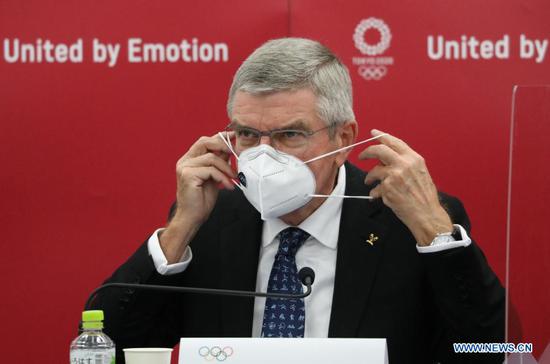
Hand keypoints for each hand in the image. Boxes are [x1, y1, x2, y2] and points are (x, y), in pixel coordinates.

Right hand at [160, 133, 235, 262]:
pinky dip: (222, 177)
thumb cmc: (201, 200)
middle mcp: (185, 161)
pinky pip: (210, 170)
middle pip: (204, 142)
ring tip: (233, 178)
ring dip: (226, 168)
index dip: (219, 137)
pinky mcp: (187, 175)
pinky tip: (227, 186)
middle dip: (222, 145)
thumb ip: (218, 163)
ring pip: (211, 158)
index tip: (233, 136)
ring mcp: (184, 168)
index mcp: (189, 160)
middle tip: (235, 152)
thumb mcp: (214, 177)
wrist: (192, 218)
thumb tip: (229, 150)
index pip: (204, 142)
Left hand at [358, 129, 452, 245]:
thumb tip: (386, 159)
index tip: (373, 133)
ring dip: (369, 177)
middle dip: (367, 152)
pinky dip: (375, 192)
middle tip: (362, 156)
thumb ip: (405, 163)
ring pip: (374, 170)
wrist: (426, 213)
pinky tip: (378, 196)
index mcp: (414, 158)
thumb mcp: (420, 172)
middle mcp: (404, 164)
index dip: (381, 136)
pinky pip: (375, 188)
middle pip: (379, 150)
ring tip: (369, 182)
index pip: (394, 142)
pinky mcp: (387, 188)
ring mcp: (395, 175)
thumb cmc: (424, 196)